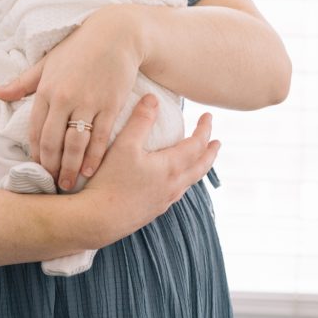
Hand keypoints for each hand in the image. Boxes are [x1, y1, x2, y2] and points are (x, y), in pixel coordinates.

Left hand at [0, 6, 142, 190]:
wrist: (116, 35)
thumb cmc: (78, 48)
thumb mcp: (47, 62)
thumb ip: (21, 83)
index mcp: (46, 89)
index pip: (35, 130)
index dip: (35, 153)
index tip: (36, 169)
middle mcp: (64, 98)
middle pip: (53, 142)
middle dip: (50, 167)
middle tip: (50, 185)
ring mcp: (88, 103)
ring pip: (75, 145)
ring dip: (70, 168)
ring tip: (67, 184)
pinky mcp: (110, 106)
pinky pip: (100, 138)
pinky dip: (94, 158)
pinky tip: (89, 172)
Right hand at [80, 95, 220, 246]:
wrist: (100, 219)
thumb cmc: (111, 180)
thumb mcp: (124, 145)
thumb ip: (140, 120)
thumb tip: (153, 98)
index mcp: (170, 167)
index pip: (196, 145)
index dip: (204, 129)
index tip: (208, 116)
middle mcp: (173, 185)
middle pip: (200, 166)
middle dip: (210, 152)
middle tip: (217, 142)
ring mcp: (164, 199)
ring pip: (190, 181)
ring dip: (199, 167)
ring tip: (200, 160)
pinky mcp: (154, 209)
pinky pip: (178, 191)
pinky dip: (185, 180)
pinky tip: (174, 180)